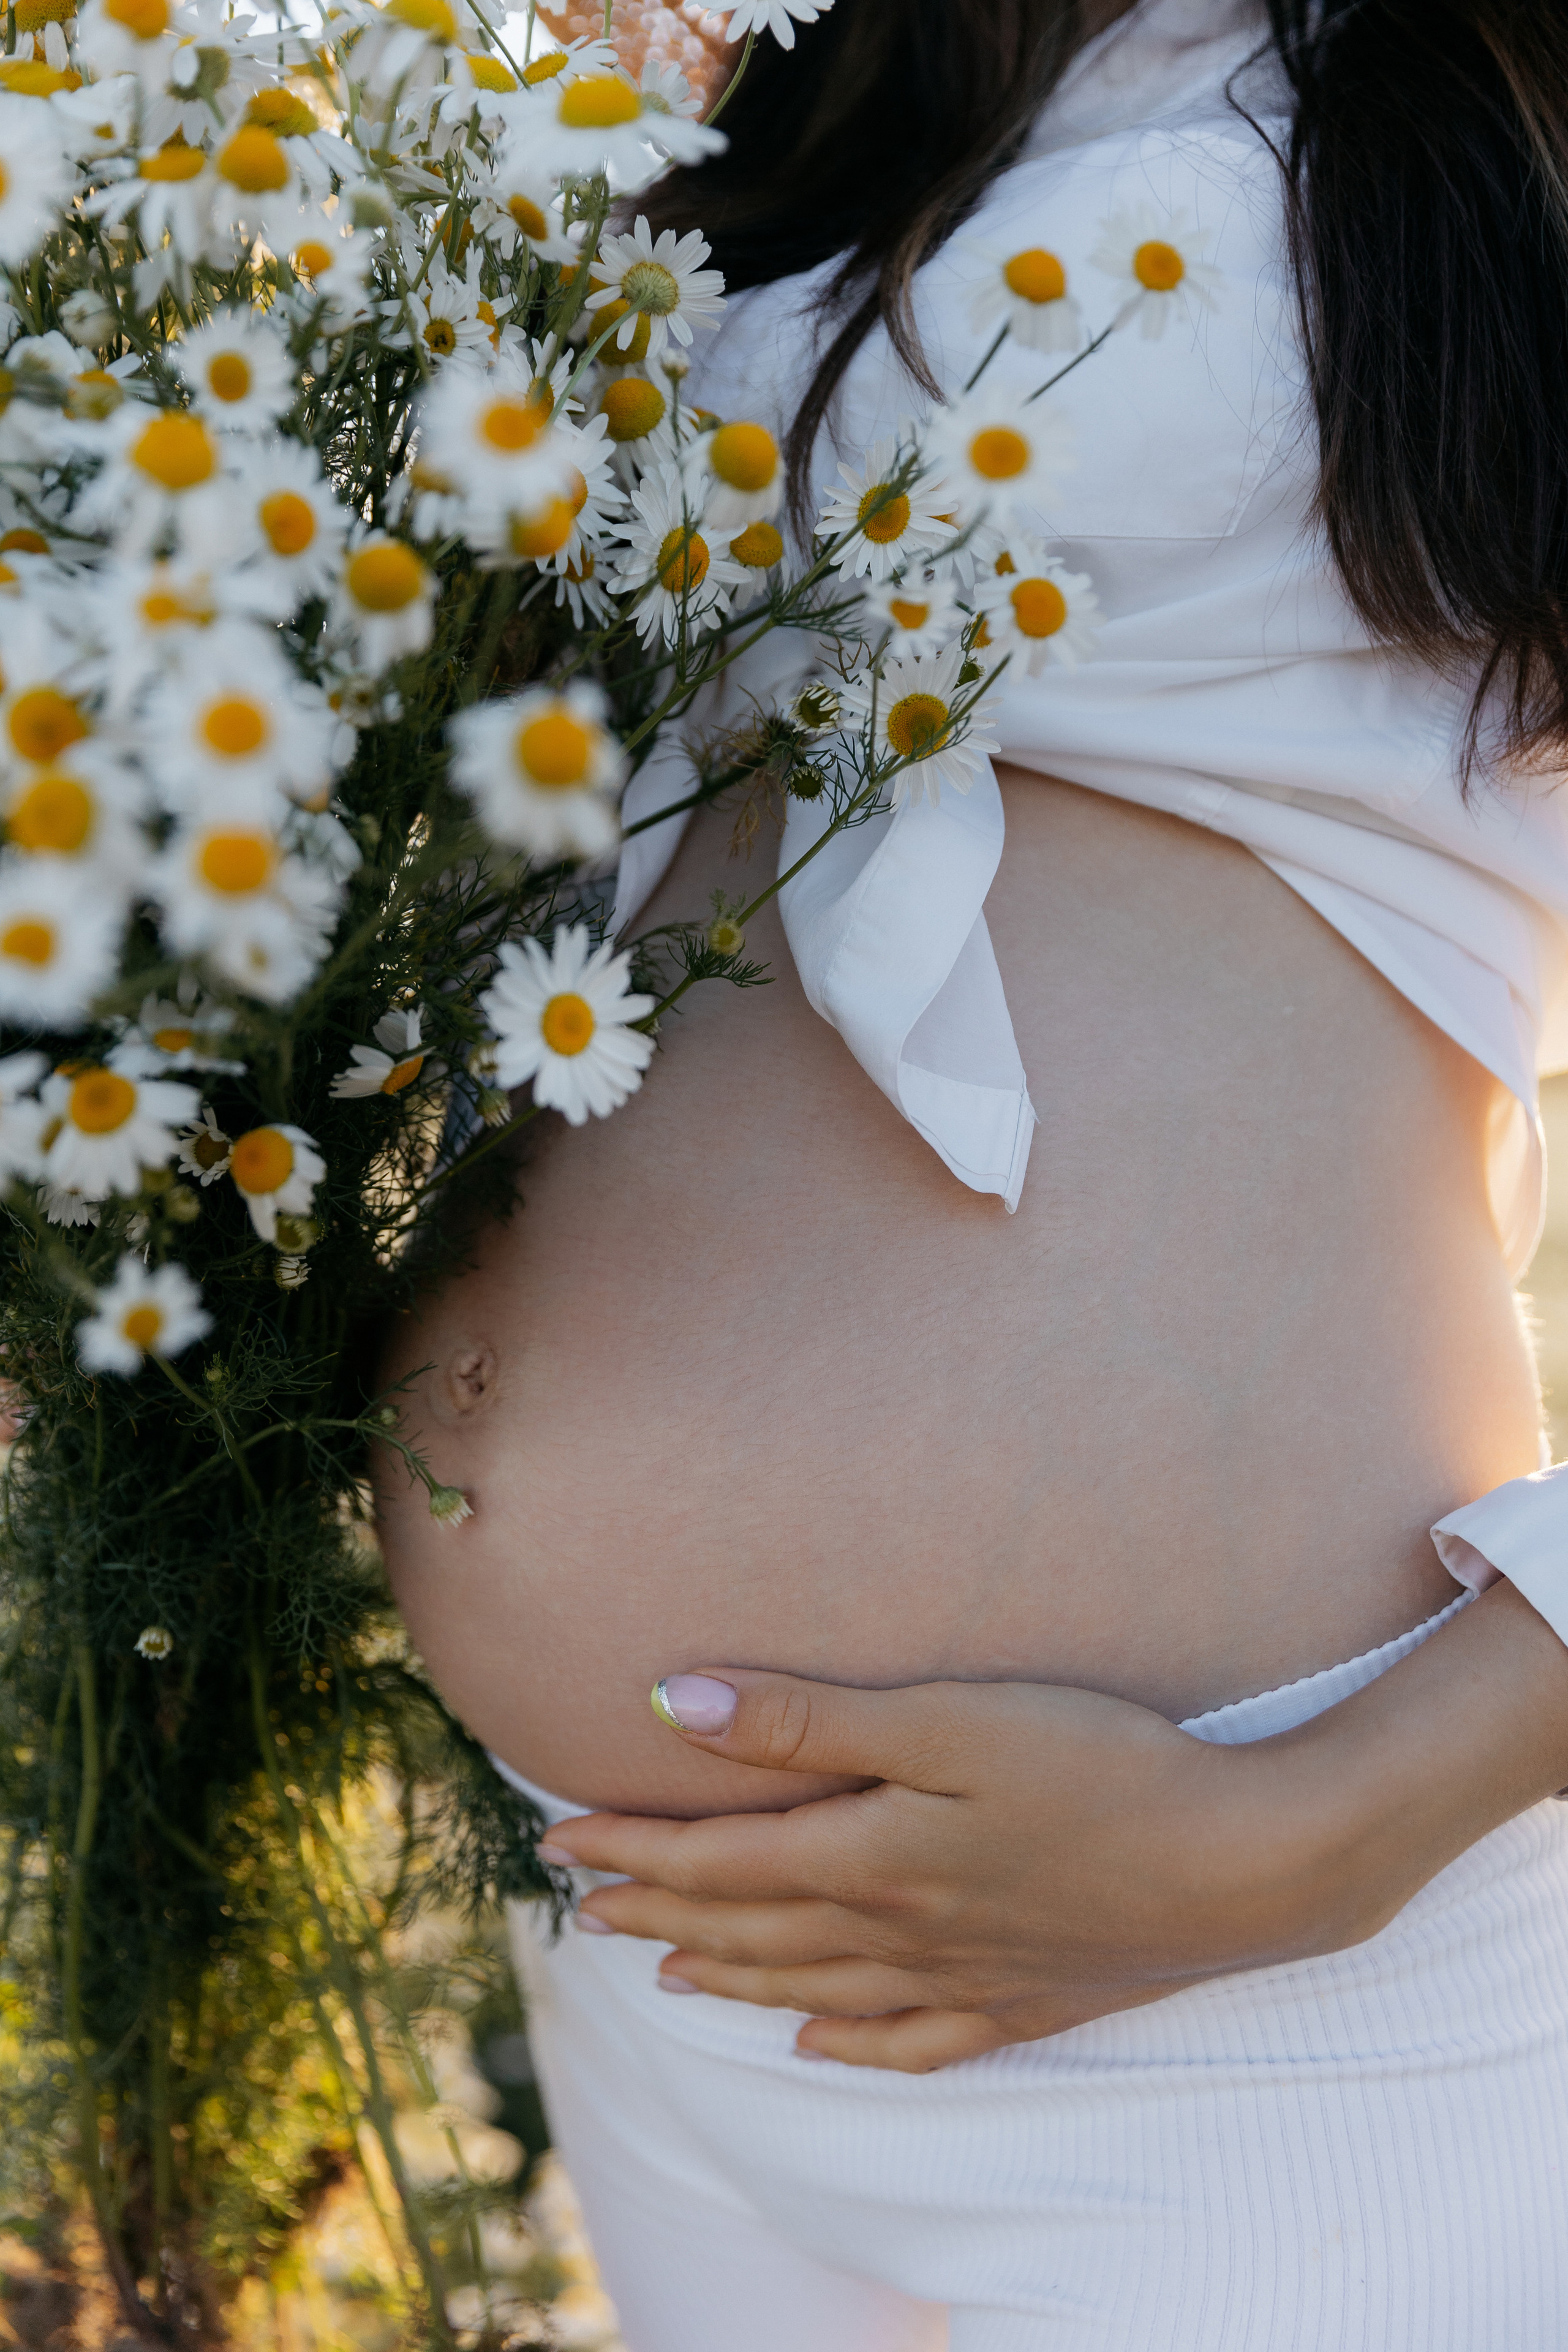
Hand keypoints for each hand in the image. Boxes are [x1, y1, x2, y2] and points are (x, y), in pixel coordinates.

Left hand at [536, 1665, 1366, 2071]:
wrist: (1246, 1863)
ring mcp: (961, 1975)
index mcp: (870, 1856)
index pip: (718, 1858)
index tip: (560, 1838)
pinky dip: (847, 2043)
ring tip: (666, 1970)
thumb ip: (809, 1717)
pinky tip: (815, 2043)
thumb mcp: (948, 1719)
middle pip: (749, 1926)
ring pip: (809, 1985)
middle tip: (584, 1908)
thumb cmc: (1100, 1765)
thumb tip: (673, 1703)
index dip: (633, 1847)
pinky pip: (907, 2039)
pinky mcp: (1023, 1999)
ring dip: (728, 1973)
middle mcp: (899, 1930)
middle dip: (658, 1911)